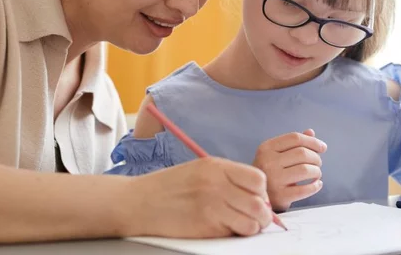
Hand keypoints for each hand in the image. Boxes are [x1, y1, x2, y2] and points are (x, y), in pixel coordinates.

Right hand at [126, 157, 272, 237]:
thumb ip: (226, 178)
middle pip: (260, 203)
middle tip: (255, 218)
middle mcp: (217, 184)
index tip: (255, 199)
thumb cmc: (167, 188)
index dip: (261, 192)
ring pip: (253, 221)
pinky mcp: (207, 226)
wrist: (138, 203)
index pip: (258, 179)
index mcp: (216, 166)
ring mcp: (212, 205)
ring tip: (241, 225)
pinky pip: (236, 233)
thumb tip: (255, 195)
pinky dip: (236, 234)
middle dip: (262, 214)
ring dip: (252, 226)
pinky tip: (225, 229)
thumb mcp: (198, 170)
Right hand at [252, 129, 326, 211]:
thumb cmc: (269, 172)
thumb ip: (292, 143)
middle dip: (316, 157)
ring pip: (306, 170)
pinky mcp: (280, 196)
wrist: (255, 196)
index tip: (322, 147)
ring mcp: (273, 179)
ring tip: (316, 174)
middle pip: (302, 153)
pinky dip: (315, 186)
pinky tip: (317, 184)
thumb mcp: (275, 155)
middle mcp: (268, 162)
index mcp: (266, 148)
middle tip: (318, 163)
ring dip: (317, 171)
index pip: (295, 138)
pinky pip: (305, 189)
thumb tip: (311, 132)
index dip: (313, 141)